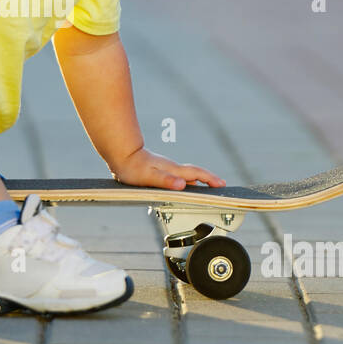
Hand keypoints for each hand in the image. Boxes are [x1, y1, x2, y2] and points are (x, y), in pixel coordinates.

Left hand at [111, 147, 225, 189]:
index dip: (210, 178)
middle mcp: (172, 168)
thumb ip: (165, 180)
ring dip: (199, 180)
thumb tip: (182, 184)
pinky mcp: (160, 170)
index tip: (221, 184)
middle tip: (220, 185)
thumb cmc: (132, 167)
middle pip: (195, 173)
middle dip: (209, 179)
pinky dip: (187, 181)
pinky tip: (184, 187)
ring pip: (187, 175)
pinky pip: (179, 176)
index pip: (196, 173)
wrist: (121, 155)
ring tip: (207, 188)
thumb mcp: (148, 177)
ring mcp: (167, 168)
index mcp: (172, 170)